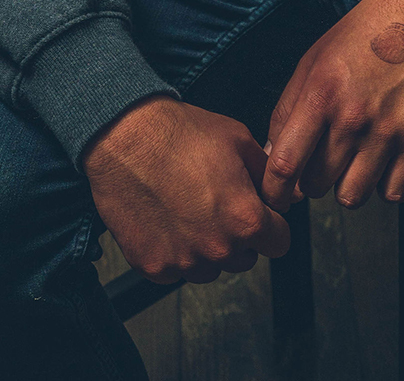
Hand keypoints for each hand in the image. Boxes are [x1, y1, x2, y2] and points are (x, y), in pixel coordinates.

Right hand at [82, 96, 290, 284]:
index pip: (279, 243)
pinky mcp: (154, 267)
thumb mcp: (237, 139)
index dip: (272, 224)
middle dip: (238, 234)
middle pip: (245, 257)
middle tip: (215, 201)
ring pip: (211, 267)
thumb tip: (280, 193)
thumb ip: (266, 173)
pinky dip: (174, 250)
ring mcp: (184, 262)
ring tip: (188, 207)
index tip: (260, 213)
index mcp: (245, 219)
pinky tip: (166, 217)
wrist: (124, 137)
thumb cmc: (178, 133)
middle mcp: (218, 249)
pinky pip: (177, 269)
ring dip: (207, 247)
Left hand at [261, 0, 403, 212]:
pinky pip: (394, 194)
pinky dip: (385, 185)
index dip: (273, 191)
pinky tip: (383, 161)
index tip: (274, 198)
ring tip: (353, 159)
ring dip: (347, 185)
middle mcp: (352, 117)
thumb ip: (288, 109)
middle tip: (322, 158)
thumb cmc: (360, 34)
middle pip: (316, 185)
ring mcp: (388, 132)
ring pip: (352, 197)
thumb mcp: (312, 60)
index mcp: (320, 94)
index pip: (284, 164)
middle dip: (312, 179)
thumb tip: (270, 156)